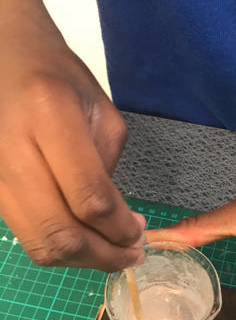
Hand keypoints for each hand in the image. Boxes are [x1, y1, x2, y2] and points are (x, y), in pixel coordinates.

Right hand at [0, 1, 144, 270]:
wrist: (4, 60)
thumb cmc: (60, 79)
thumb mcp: (102, 115)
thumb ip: (107, 169)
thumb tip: (114, 223)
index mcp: (50, 116)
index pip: (89, 198)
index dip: (119, 229)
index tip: (139, 235)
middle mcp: (13, 149)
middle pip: (60, 232)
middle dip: (103, 256)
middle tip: (130, 256)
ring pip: (38, 242)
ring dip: (81, 260)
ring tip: (111, 252)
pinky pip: (26, 234)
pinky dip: (59, 248)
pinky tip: (84, 239)